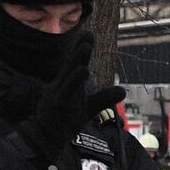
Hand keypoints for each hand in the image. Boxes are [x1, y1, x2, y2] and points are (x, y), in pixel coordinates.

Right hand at [16, 37, 125, 159]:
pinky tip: (83, 70)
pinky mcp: (58, 103)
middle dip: (81, 48)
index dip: (81, 48)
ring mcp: (59, 93)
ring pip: (70, 73)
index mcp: (69, 82)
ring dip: (77, 59)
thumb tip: (123, 91)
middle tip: (88, 33)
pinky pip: (67, 89)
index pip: (75, 62)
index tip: (89, 33)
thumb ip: (104, 97)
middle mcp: (64, 84)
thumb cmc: (66, 118)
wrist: (46, 136)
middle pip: (73, 63)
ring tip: (86, 47)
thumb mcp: (88, 107)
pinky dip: (74, 79)